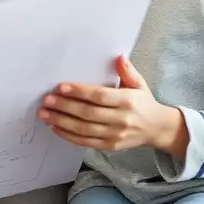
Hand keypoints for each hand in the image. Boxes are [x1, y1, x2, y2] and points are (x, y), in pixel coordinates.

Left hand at [38, 56, 188, 155]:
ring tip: (45, 114)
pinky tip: (55, 128)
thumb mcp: (139, 84)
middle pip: (88, 113)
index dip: (80, 92)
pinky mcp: (110, 146)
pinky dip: (69, 136)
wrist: (158, 129)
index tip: (61, 87)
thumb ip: (127, 71)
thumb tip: (119, 57)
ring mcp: (115, 135)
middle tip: (47, 100)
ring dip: (62, 122)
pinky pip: (86, 142)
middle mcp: (121, 119)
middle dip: (65, 106)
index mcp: (127, 101)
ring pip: (84, 129)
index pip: (100, 96)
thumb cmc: (144, 103)